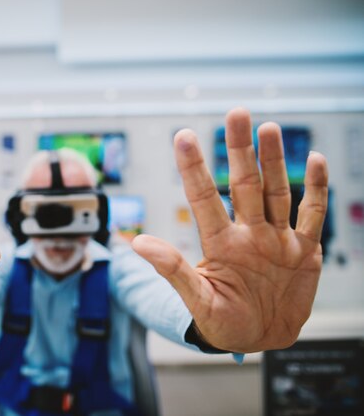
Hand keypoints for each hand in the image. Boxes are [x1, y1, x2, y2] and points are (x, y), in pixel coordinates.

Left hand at [132, 108, 327, 352]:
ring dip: (273, 160)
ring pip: (275, 190)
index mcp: (220, 243)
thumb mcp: (197, 300)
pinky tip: (313, 159)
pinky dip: (315, 188)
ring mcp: (276, 239)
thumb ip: (173, 270)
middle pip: (243, 184)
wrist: (260, 339)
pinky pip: (311, 214)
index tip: (183, 136)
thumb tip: (137, 243)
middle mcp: (248, 233)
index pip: (203, 197)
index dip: (193, 167)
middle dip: (240, 149)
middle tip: (237, 113)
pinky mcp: (304, 250)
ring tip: (267, 127)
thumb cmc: (223, 323)